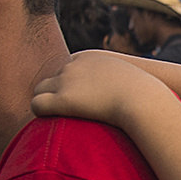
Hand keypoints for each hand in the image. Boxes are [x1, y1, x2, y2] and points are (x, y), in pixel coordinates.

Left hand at [32, 50, 166, 125]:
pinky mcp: (63, 99)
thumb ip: (119, 80)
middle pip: (51, 78)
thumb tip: (122, 93)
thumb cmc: (143, 93)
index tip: (78, 102)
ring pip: (39, 90)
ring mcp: (66, 80)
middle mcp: (73, 65)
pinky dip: (40, 112)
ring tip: (55, 119)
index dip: (71, 86)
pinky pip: (37, 104)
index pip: (66, 68)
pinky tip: (50, 122)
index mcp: (87, 56)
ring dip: (45, 103)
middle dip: (55, 94)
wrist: (143, 98)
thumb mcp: (131, 78)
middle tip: (62, 114)